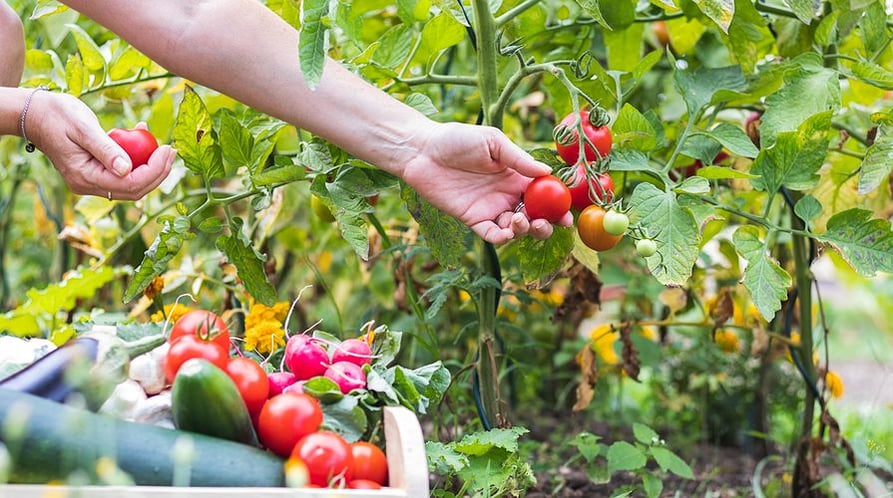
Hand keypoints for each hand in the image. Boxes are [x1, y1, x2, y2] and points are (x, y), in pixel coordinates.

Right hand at [26, 91, 173, 199]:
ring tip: (161, 144)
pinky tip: (141, 135)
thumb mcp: (83, 128)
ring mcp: (93, 181)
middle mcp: (89, 185)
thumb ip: (106, 149)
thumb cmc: (57, 115)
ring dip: (150, 166)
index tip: (168, 150)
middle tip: (171, 150)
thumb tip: (127, 169)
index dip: (154, 171)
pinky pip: (123, 172)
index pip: (130, 184)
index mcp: (85, 177)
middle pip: (134, 189)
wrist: (36, 113)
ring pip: (131, 183)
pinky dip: (137, 158)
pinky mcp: (97, 172)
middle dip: (158, 172)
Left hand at [400, 122, 572, 243]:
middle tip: (546, 223)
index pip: (544, 195)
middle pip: (534, 217)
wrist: (423, 150)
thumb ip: (519, 159)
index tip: (567, 214)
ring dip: (524, 230)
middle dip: (545, 224)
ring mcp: (491, 209)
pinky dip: (502, 238)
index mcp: (517, 176)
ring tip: (519, 220)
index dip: (557, 206)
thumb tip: (547, 172)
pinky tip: (507, 233)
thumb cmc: (458, 139)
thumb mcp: (493, 142)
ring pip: (516, 229)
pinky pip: (492, 235)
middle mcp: (507, 195)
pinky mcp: (473, 220)